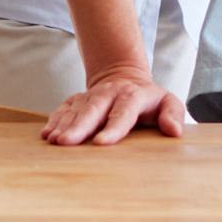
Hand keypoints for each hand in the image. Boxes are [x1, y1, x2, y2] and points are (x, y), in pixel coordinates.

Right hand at [43, 66, 187, 145]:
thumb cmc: (149, 101)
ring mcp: (90, 96)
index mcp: (132, 96)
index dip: (112, 128)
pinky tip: (47, 134)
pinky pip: (63, 110)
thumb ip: (174, 114)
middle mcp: (108, 94)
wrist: (124, 79)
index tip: (101, 143)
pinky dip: (55, 121)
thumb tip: (174, 131)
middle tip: (65, 142)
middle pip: (92, 109)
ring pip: (75, 110)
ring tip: (53, 141)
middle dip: (78, 127)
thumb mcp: (168, 103)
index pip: (123, 112)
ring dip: (63, 125)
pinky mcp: (77, 100)